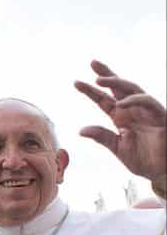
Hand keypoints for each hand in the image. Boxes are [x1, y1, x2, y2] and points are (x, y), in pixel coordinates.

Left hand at [75, 60, 165, 179]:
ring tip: (98, 80)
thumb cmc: (143, 160)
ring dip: (116, 82)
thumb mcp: (118, 148)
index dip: (91, 91)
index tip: (76, 82)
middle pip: (118, 87)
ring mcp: (146, 111)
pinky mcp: (159, 115)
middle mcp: (132, 110)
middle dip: (107, 73)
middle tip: (93, 62)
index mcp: (120, 117)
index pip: (103, 99)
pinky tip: (119, 103)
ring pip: (132, 89)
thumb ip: (102, 137)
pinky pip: (147, 102)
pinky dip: (134, 100)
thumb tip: (81, 130)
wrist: (163, 172)